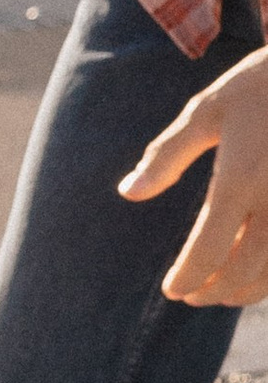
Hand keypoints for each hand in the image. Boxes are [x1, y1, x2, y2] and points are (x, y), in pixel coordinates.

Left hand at [119, 50, 267, 302]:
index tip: (171, 290)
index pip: (208, 250)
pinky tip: (257, 272)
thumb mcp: (207, 112)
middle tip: (191, 297)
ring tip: (221, 293)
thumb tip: (128, 191)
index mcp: (241, 179)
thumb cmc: (258, 86)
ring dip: (247, 290)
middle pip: (244, 270)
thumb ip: (166, 156)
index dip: (187, 278)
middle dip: (213, 291)